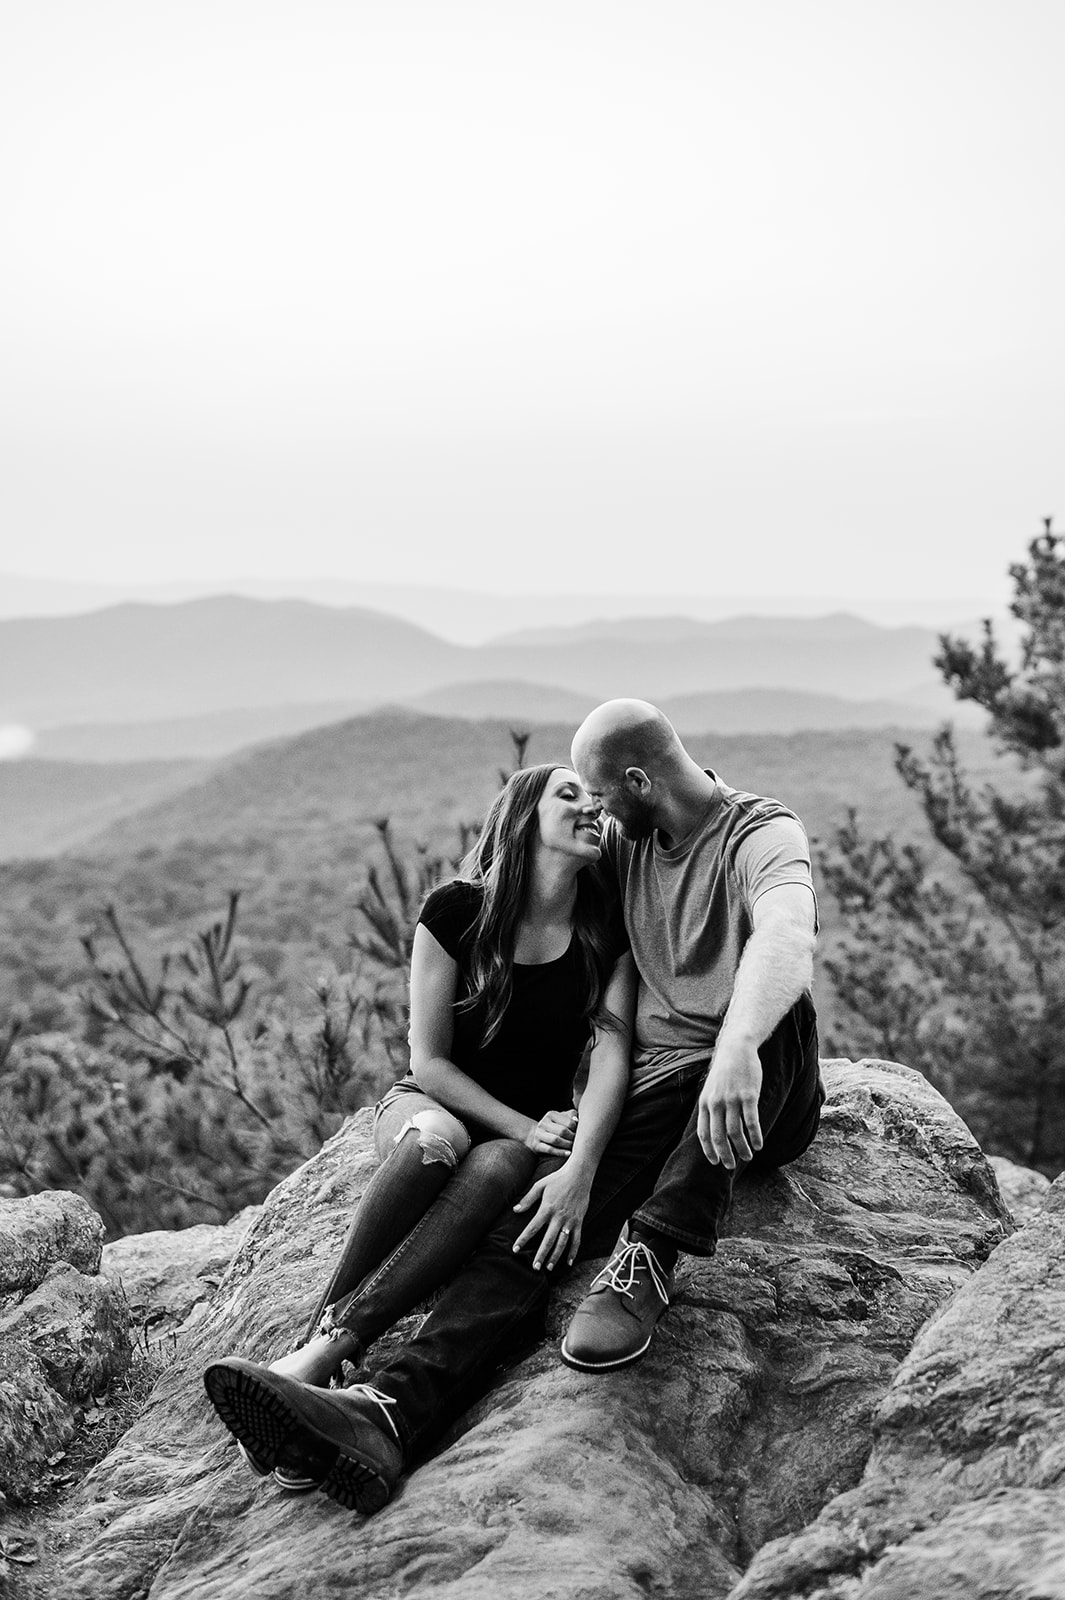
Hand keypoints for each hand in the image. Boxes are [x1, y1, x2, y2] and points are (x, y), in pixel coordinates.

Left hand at [512, 1159, 591, 1269]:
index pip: (533, 1227)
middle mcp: (558, 1217)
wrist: (579, 1175)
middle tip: (535, 1267)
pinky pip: (577, 1240)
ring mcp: (570, 1221)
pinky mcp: (578, 1222)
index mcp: (547, 1208)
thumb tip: (515, 1210)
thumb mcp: (540, 1186)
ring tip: (548, 1267)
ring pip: (562, 1243)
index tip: (515, 1249)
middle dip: (541, 1255)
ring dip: (555, 1256)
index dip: (523, 1239)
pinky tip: (568, 1262)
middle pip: (548, 1240)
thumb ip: (528, 1199)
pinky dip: (573, 1252)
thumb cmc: (557, 1179)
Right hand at [523, 1108, 577, 1156]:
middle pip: (562, 1131)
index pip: (568, 1121)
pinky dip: (560, 1152)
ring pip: (556, 1140)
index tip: (581, 1133)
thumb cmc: (556, 1127)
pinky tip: (569, 1153)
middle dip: (572, 1138)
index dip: (576, 1129)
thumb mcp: (562, 1119)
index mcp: (551, 1114)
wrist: (538, 1137)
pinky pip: (550, 1149)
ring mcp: (538, 1134)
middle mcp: (543, 1123)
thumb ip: (571, 1116)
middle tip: (579, 1142)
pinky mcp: (536, 1145)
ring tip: (575, 1148)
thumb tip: (576, 1120)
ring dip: (567, 1145)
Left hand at [697, 1036, 763, 1167]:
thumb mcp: (710, 1089)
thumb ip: (710, 1108)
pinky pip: (751, 1122)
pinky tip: (759, 1144)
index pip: (703, 1133)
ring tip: (748, 1156)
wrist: (736, 1049)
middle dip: (725, 1154)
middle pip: (719, 1136)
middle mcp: (716, 1103)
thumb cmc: (724, 1071)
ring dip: (742, 1148)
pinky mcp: (748, 1096)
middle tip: (731, 1166)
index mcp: (705, 1103)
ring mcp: (732, 1099)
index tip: (715, 1162)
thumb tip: (713, 1130)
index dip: (709, 1150)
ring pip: (735, 1132)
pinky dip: (755, 1136)